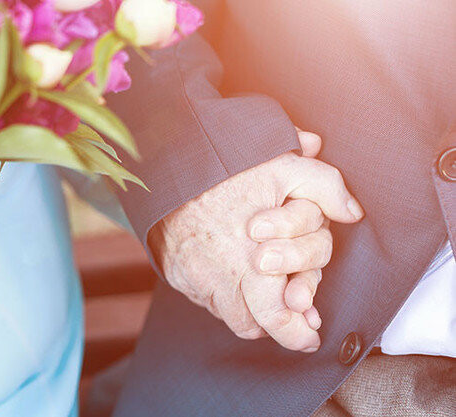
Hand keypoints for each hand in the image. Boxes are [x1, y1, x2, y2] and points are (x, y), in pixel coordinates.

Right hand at [148, 131, 362, 351]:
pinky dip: (223, 294)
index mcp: (254, 263)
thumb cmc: (225, 169)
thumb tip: (352, 212)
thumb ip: (324, 187)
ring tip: (265, 295)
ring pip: (229, 315)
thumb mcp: (283, 167)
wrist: (167, 166)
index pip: (277, 317)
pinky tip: (234, 275)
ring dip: (251, 311)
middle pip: (254, 326)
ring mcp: (195, 278)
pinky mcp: (176, 274)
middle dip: (278, 328)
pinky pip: (204, 298)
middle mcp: (222, 278)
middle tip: (296, 325)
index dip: (297, 333)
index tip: (311, 334)